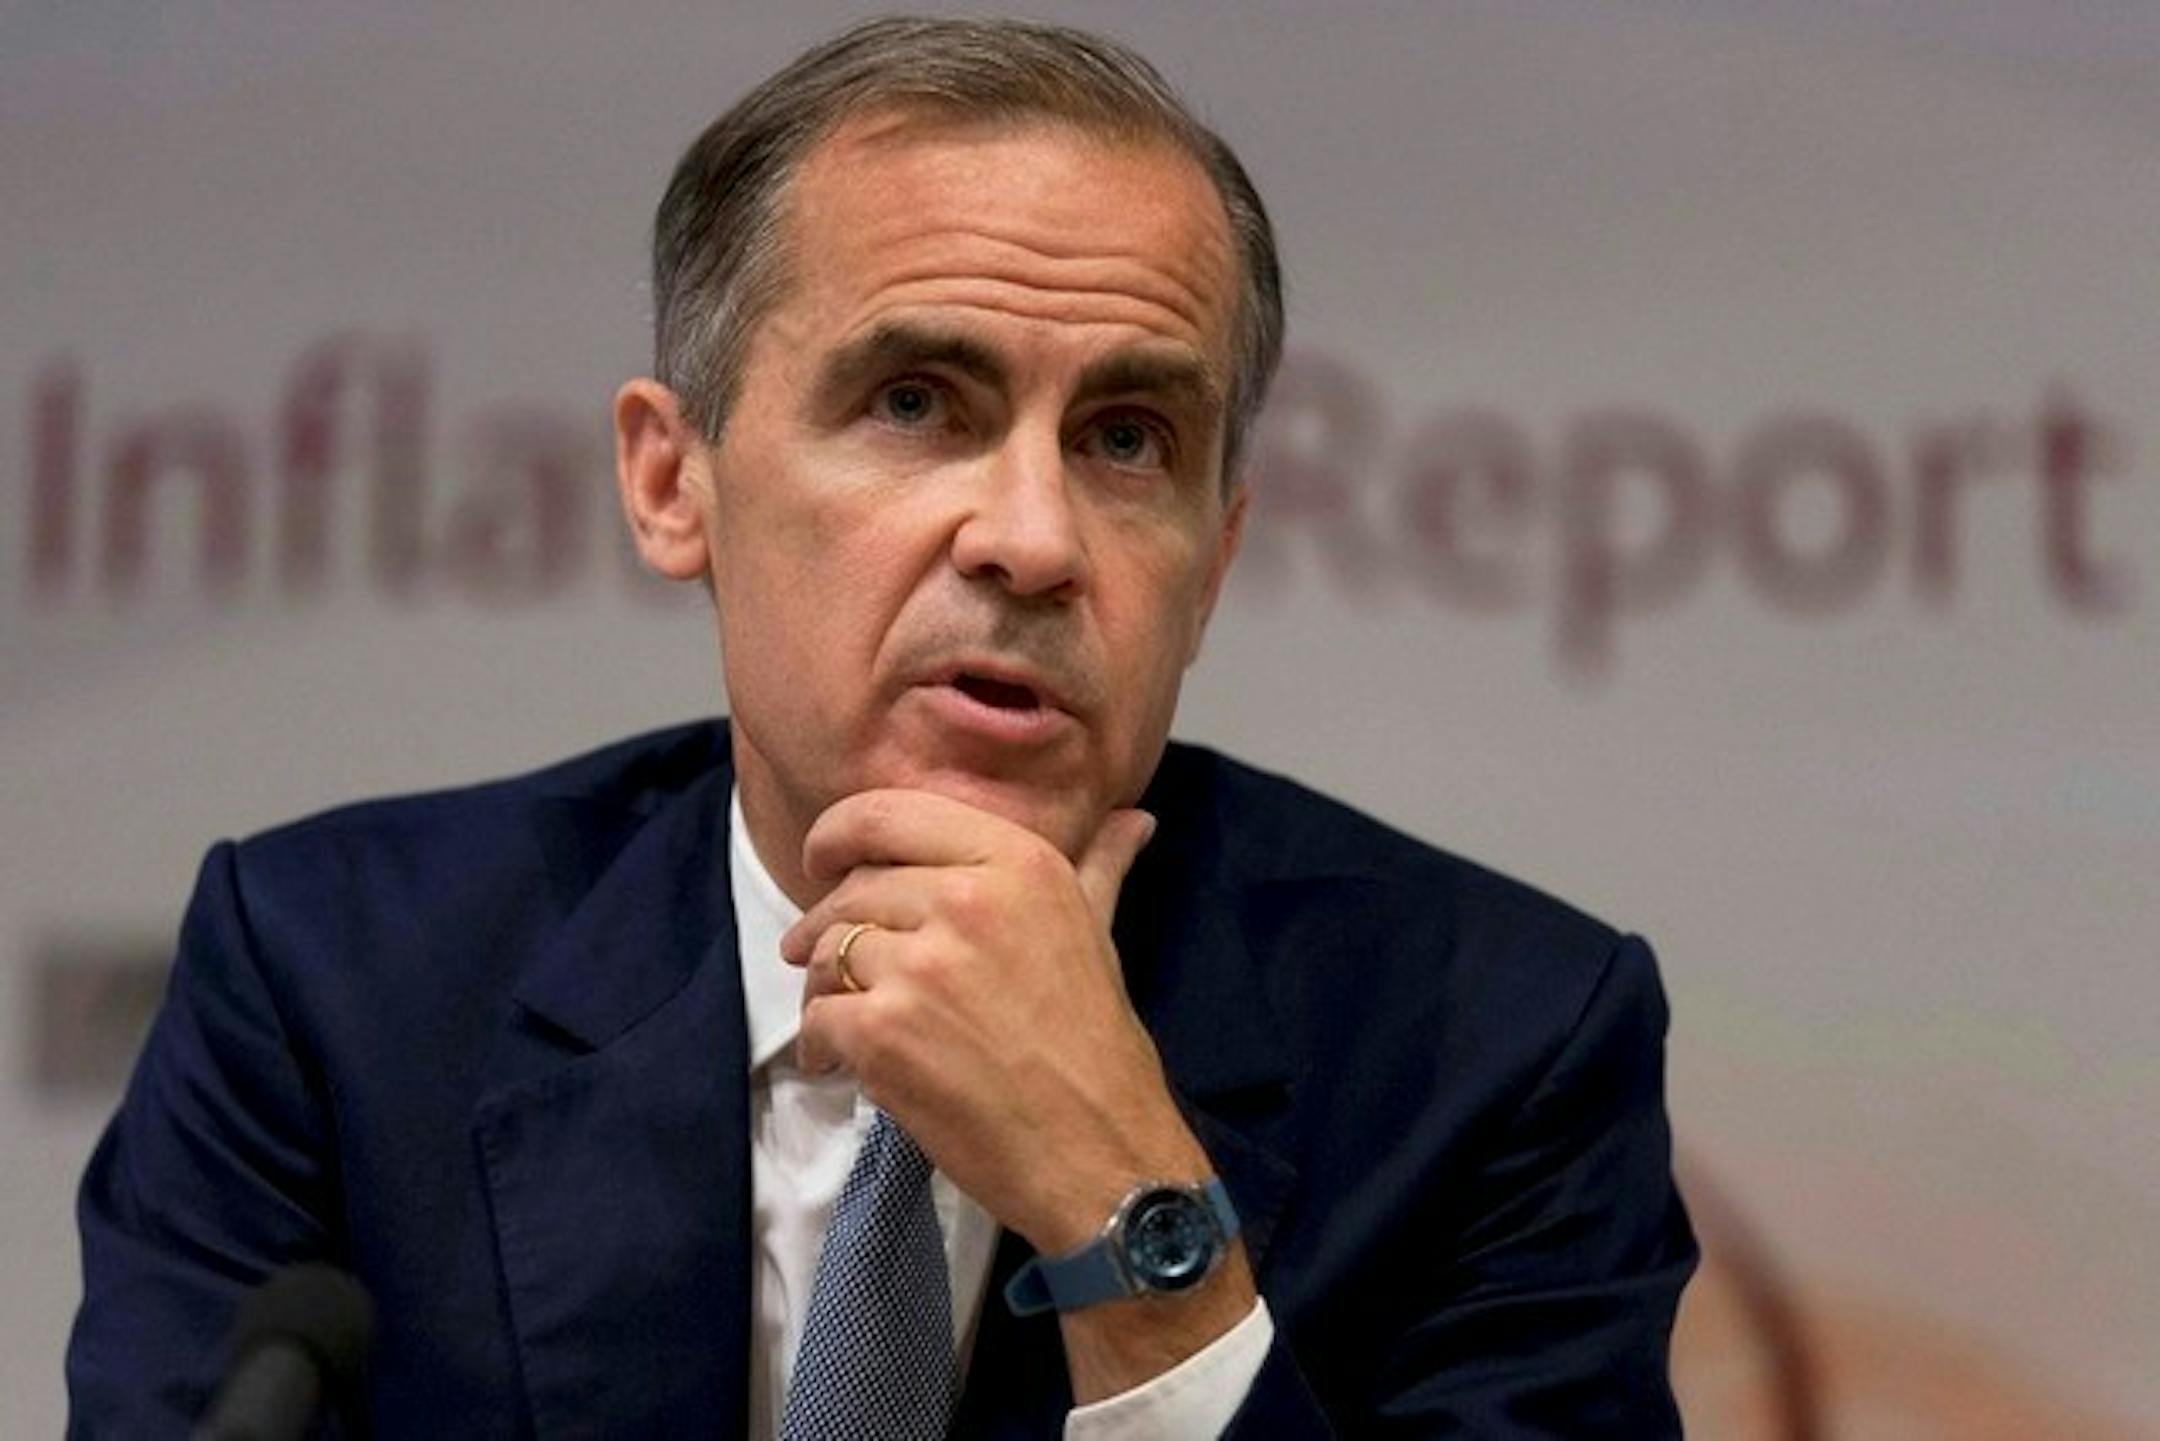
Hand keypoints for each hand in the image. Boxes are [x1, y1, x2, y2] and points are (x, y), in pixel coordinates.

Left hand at [782, 788, 1258, 1399]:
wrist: (1100, 1151)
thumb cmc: (1098, 1043)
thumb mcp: (1098, 932)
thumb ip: (1100, 864)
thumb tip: (1134, 817)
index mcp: (1018, 861)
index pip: (888, 812)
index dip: (839, 833)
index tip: (826, 860)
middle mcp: (966, 899)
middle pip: (851, 887)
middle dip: (826, 924)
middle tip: (818, 956)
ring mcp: (921, 967)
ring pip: (826, 950)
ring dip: (822, 986)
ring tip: (844, 1016)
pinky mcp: (884, 1033)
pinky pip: (817, 1017)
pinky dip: (819, 1044)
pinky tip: (840, 1065)